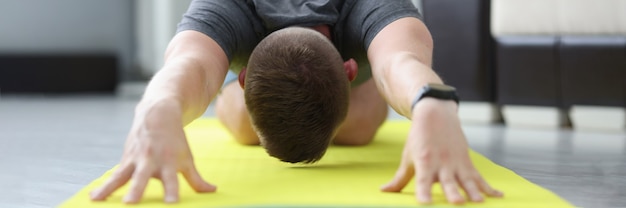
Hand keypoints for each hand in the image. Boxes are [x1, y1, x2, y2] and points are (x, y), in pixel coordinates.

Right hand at [89, 102, 215, 202]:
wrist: (158, 114)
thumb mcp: (187, 158)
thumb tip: (212, 191)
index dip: (171, 192)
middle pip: (142, 178)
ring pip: (121, 176)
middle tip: (130, 203)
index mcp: (169, 163)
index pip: (172, 182)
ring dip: (110, 188)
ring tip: (97, 200)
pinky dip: (103, 186)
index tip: (171, 204)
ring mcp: (136, 160)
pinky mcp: (125, 160)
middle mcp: (151, 162)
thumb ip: (196, 179)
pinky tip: (94, 197)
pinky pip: (114, 175)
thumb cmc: (175, 141)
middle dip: (136, 190)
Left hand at [381, 98, 502, 203]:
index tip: (424, 204)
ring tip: (480, 203)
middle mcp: (442, 164)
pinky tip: (498, 195)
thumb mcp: (409, 157)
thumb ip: (399, 179)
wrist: (436, 114)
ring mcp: (456, 163)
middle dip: (453, 193)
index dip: (424, 193)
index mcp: (425, 163)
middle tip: (458, 203)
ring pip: (466, 180)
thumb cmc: (419, 139)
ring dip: (474, 192)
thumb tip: (384, 191)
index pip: (423, 181)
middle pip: (448, 182)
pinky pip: (479, 177)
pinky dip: (489, 187)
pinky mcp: (467, 162)